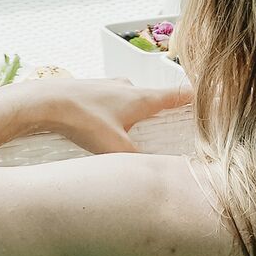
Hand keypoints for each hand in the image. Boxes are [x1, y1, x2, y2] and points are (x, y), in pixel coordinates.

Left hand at [53, 74, 194, 151]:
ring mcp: (110, 85)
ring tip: (134, 132)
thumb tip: (153, 170)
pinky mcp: (93, 89)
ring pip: (132, 100)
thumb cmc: (83, 120)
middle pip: (154, 99)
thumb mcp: (114, 147)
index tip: (208, 99)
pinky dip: (118, 112)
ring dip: (136, 114)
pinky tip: (106, 126)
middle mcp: (129, 87)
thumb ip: (136, 159)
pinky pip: (114, 100)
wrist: (47, 101)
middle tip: (169, 128)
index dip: (192, 99)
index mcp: (140, 98)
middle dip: (161, 113)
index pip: (176, 96)